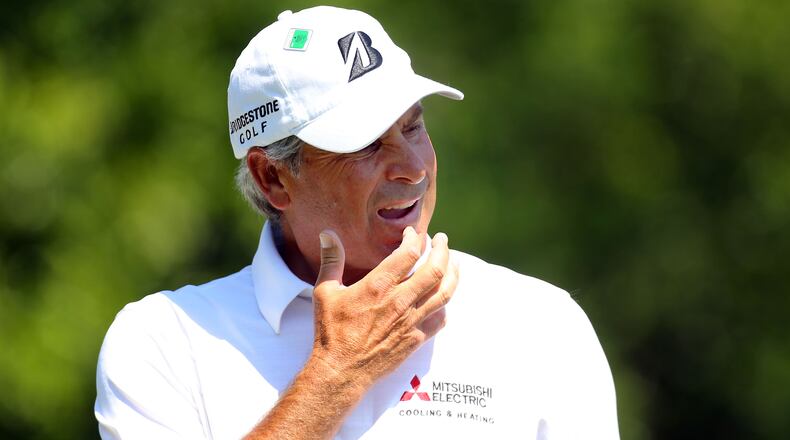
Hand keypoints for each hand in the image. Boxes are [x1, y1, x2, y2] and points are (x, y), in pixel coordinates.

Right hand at [310, 227, 458, 387]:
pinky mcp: (416, 339)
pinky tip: (443, 298)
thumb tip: (327, 234)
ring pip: (444, 293)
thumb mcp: (325, 292)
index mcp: (379, 286)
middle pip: (435, 269)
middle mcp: (400, 301)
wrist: (341, 371)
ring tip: (455, 263)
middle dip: (442, 249)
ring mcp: (411, 321)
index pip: (409, 253)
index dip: (415, 238)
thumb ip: (331, 260)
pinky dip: (445, 305)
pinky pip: (441, 319)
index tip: (413, 233)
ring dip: (453, 274)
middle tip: (441, 239)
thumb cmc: (331, 331)